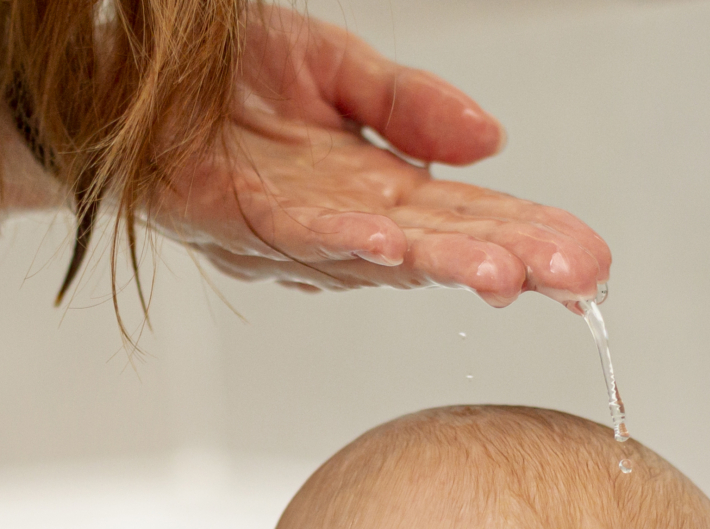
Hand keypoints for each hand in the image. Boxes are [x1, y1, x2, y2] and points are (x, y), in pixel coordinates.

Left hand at [149, 7, 610, 307]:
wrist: (119, 74)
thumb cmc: (220, 78)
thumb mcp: (335, 68)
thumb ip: (409, 105)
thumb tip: (492, 142)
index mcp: (373, 187)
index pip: (467, 217)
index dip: (528, 236)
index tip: (590, 260)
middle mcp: (339, 224)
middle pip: (439, 246)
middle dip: (513, 262)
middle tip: (582, 280)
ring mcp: (287, 231)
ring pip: (379, 253)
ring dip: (444, 264)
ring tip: (509, 274)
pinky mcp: (231, 221)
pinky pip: (297, 234)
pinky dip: (345, 243)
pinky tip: (392, 247)